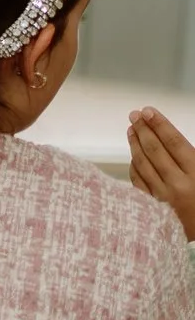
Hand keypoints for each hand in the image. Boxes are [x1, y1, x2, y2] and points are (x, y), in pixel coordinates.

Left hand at [130, 108, 194, 241]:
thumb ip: (193, 157)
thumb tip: (172, 139)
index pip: (174, 143)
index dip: (160, 125)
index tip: (148, 111)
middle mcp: (179, 185)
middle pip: (155, 150)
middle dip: (143, 129)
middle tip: (134, 115)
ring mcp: (163, 197)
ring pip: (143, 164)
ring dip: (135, 144)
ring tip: (131, 129)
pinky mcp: (153, 208)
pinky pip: (137, 182)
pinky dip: (134, 166)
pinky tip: (133, 155)